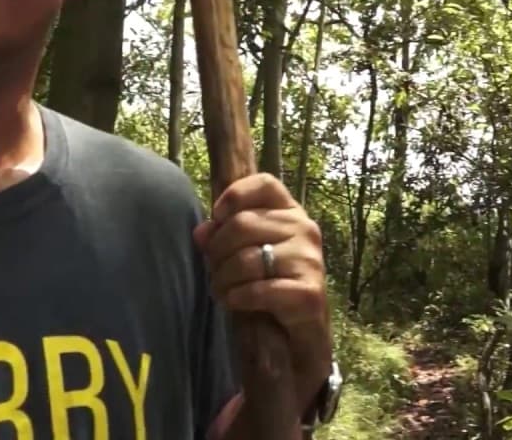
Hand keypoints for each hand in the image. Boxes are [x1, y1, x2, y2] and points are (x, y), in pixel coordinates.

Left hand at [193, 173, 331, 413]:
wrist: (303, 327)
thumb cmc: (272, 281)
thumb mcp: (249, 251)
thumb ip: (225, 235)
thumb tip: (201, 232)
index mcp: (291, 212)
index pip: (264, 184)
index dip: (234, 196)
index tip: (217, 217)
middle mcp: (305, 229)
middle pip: (243, 224)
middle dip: (217, 250)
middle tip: (212, 269)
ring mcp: (309, 260)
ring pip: (246, 259)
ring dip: (222, 278)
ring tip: (219, 289)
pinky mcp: (308, 293)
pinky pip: (258, 290)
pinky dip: (237, 297)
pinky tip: (233, 301)